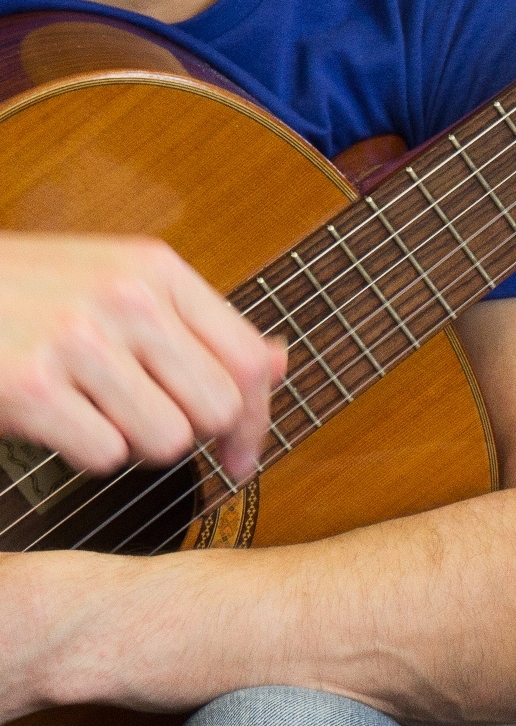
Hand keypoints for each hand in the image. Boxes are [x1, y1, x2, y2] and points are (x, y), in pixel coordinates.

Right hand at [0, 233, 285, 480]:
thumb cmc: (23, 294)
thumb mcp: (116, 283)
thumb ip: (198, 325)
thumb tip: (280, 361)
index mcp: (154, 268)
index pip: (250, 362)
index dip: (254, 420)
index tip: (240, 454)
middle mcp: (123, 296)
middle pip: (217, 411)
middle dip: (186, 431)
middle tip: (138, 418)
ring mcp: (76, 338)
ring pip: (166, 441)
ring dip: (129, 441)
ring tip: (87, 405)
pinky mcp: (32, 385)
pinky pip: (105, 457)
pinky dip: (81, 452)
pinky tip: (53, 416)